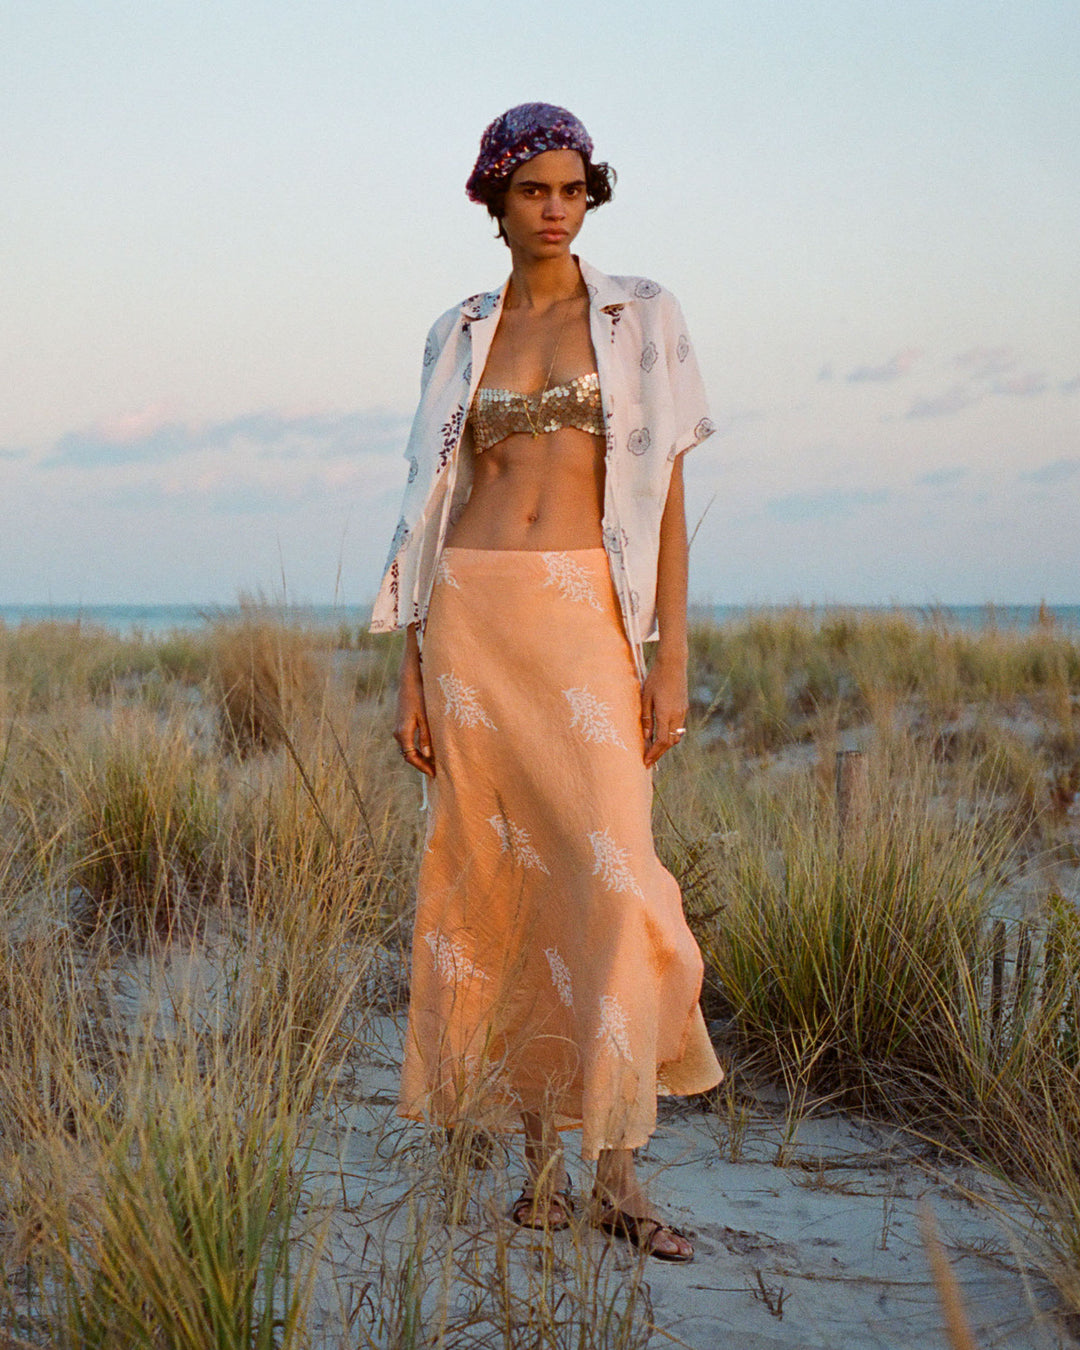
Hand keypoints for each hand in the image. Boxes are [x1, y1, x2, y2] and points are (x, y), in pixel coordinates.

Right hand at [394, 670, 435, 777]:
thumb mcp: (426, 717)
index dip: (422, 767)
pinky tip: (428, 749)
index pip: (411, 757)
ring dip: (419, 756)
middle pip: (408, 755)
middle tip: (436, 771)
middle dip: (421, 764)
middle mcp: (397, 732)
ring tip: (434, 762)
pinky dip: (417, 748)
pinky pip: (408, 741)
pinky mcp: (401, 723)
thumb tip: (428, 755)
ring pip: (408, 749)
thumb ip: (426, 737)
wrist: (409, 679)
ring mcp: (398, 728)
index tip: (434, 773)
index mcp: (403, 733)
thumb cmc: (420, 696)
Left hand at [640, 651, 688, 768]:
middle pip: (670, 742)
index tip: (645, 762)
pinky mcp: (684, 708)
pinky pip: (678, 727)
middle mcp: (677, 715)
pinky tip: (661, 735)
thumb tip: (646, 737)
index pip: (661, 741)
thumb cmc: (655, 679)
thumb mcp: (646, 698)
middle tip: (648, 761)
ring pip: (676, 736)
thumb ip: (646, 718)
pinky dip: (670, 735)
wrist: (673, 664)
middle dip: (659, 753)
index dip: (653, 754)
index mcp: (666, 714)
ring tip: (653, 750)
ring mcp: (682, 712)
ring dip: (665, 745)